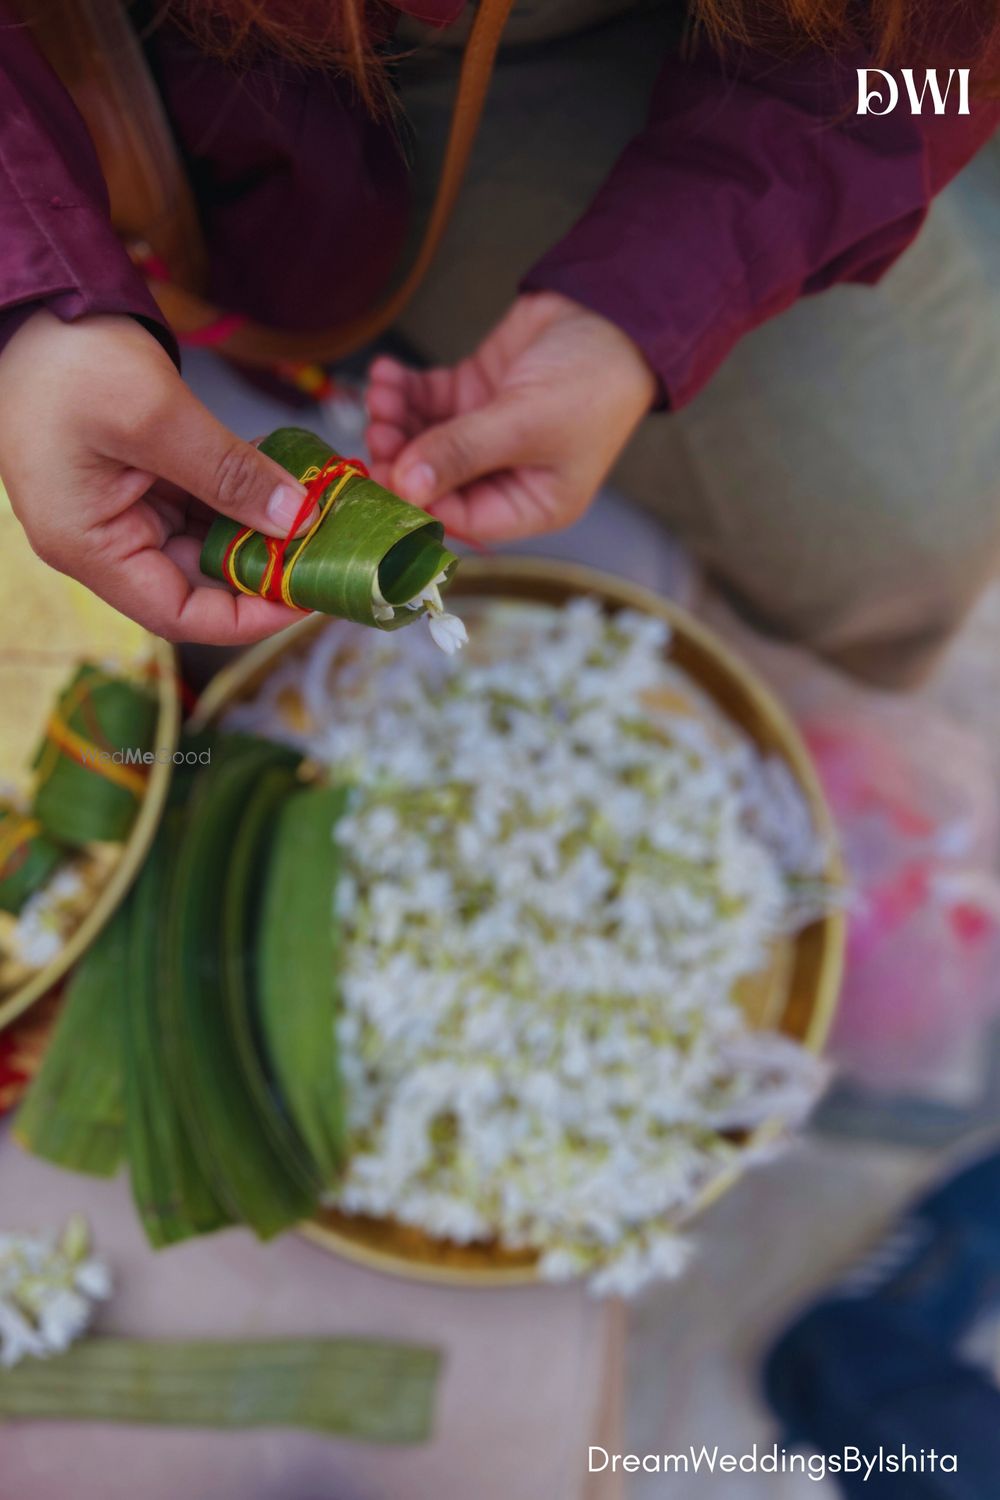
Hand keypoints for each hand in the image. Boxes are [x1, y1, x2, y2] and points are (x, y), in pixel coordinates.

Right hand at [0, 311, 311, 643]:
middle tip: (325, 546)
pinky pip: (199, 503)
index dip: (248, 617)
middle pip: (199, 581)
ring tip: (313, 508)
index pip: (179, 615)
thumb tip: (295, 520)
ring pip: (206, 541)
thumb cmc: (68, 359)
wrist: (36, 303)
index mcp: (89, 547)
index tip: (305, 597)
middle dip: (262, 565)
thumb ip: (228, 473)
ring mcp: (120, 510)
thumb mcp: (156, 416)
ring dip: (257, 526)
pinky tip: (281, 475)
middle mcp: (103, 540)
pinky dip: (240, 492)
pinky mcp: (137, 480)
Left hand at [366, 292, 656, 542]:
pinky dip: (402, 391)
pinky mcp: (472, 395)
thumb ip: (463, 453)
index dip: (420, 502)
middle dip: (401, 457)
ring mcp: (485, 434)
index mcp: (532, 503)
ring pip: (423, 439)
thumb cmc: (593, 380)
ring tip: (381, 396)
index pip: (463, 519)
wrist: (613, 312)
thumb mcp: (526, 423)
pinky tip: (386, 374)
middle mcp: (506, 475)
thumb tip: (407, 486)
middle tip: (376, 433)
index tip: (386, 476)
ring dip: (396, 420)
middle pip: (435, 481)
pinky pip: (425, 401)